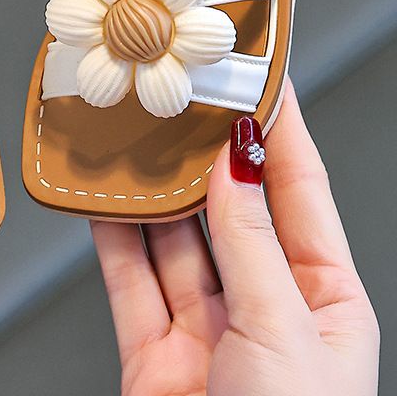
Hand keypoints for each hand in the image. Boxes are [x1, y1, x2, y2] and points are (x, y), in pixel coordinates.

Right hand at [92, 82, 378, 395]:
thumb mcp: (286, 329)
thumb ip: (250, 242)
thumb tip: (231, 166)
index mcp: (324, 298)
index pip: (299, 191)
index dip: (281, 130)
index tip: (262, 76)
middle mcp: (265, 306)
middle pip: (229, 209)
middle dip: (204, 155)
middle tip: (182, 102)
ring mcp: (208, 328)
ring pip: (174, 239)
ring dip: (153, 192)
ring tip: (135, 140)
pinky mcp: (154, 350)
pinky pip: (130, 278)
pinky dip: (112, 238)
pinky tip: (101, 200)